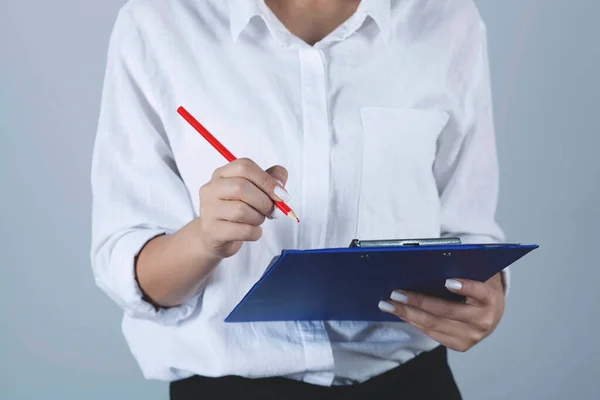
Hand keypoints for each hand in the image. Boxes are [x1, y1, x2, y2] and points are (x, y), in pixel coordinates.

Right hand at [196, 158, 289, 258]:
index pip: (244, 166)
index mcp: (222, 174)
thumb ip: (269, 180)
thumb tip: (281, 182)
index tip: (281, 194)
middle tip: (270, 211)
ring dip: (259, 218)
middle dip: (264, 201)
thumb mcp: (252, 191)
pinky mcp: (212, 231)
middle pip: (241, 187)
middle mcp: (211, 189)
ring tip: (257, 220)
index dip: (267, 180)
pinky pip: (242, 231)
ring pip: (241, 210)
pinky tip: (253, 232)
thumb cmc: (236, 210)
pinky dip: (255, 232)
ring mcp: (208, 210)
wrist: (213, 237)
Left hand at [378, 273, 504, 351]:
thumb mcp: (478, 274)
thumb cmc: (478, 285)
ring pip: (434, 324)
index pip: (479, 292)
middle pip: (447, 311)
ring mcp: (470, 336)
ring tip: (388, 304)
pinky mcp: (459, 345)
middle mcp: (483, 321)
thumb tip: (435, 257)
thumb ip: (463, 266)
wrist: (491, 313)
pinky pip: (431, 333)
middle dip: (419, 302)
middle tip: (396, 293)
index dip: (465, 287)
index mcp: (490, 298)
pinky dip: (412, 321)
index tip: (447, 281)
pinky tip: (398, 312)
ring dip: (407, 314)